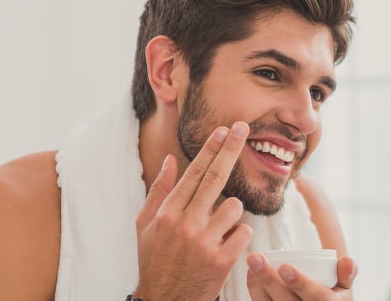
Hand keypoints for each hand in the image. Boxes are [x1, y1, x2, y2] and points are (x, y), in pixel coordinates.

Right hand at [133, 123, 254, 299]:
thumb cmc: (155, 261)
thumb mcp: (146, 226)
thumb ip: (160, 192)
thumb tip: (173, 160)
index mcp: (167, 213)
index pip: (193, 173)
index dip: (211, 149)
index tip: (224, 130)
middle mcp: (185, 224)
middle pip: (215, 178)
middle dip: (230, 150)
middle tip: (242, 129)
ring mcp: (204, 242)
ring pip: (235, 207)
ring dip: (232, 215)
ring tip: (218, 231)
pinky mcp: (222, 260)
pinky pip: (244, 232)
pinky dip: (239, 237)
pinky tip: (226, 246)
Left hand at [246, 252, 357, 300]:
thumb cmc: (332, 297)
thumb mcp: (345, 288)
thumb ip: (347, 273)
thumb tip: (346, 260)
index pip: (315, 296)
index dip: (300, 283)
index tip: (285, 267)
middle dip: (269, 280)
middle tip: (256, 258)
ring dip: (258, 284)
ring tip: (251, 263)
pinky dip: (255, 290)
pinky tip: (251, 273)